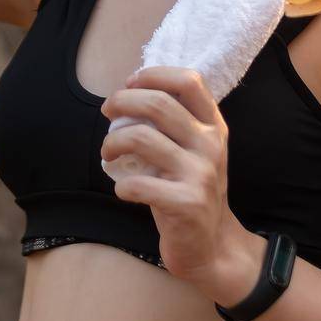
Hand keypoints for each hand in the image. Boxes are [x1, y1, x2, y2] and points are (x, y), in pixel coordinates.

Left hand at [100, 67, 252, 286]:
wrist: (212, 245)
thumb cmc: (190, 190)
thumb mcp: (195, 151)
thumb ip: (174, 124)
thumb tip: (129, 95)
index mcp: (214, 126)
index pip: (190, 81)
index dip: (154, 75)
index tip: (130, 83)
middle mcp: (210, 145)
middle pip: (158, 103)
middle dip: (122, 101)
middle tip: (107, 112)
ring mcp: (200, 174)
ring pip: (142, 138)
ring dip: (112, 142)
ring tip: (107, 152)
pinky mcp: (186, 204)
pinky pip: (139, 184)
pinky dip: (121, 184)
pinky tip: (122, 189)